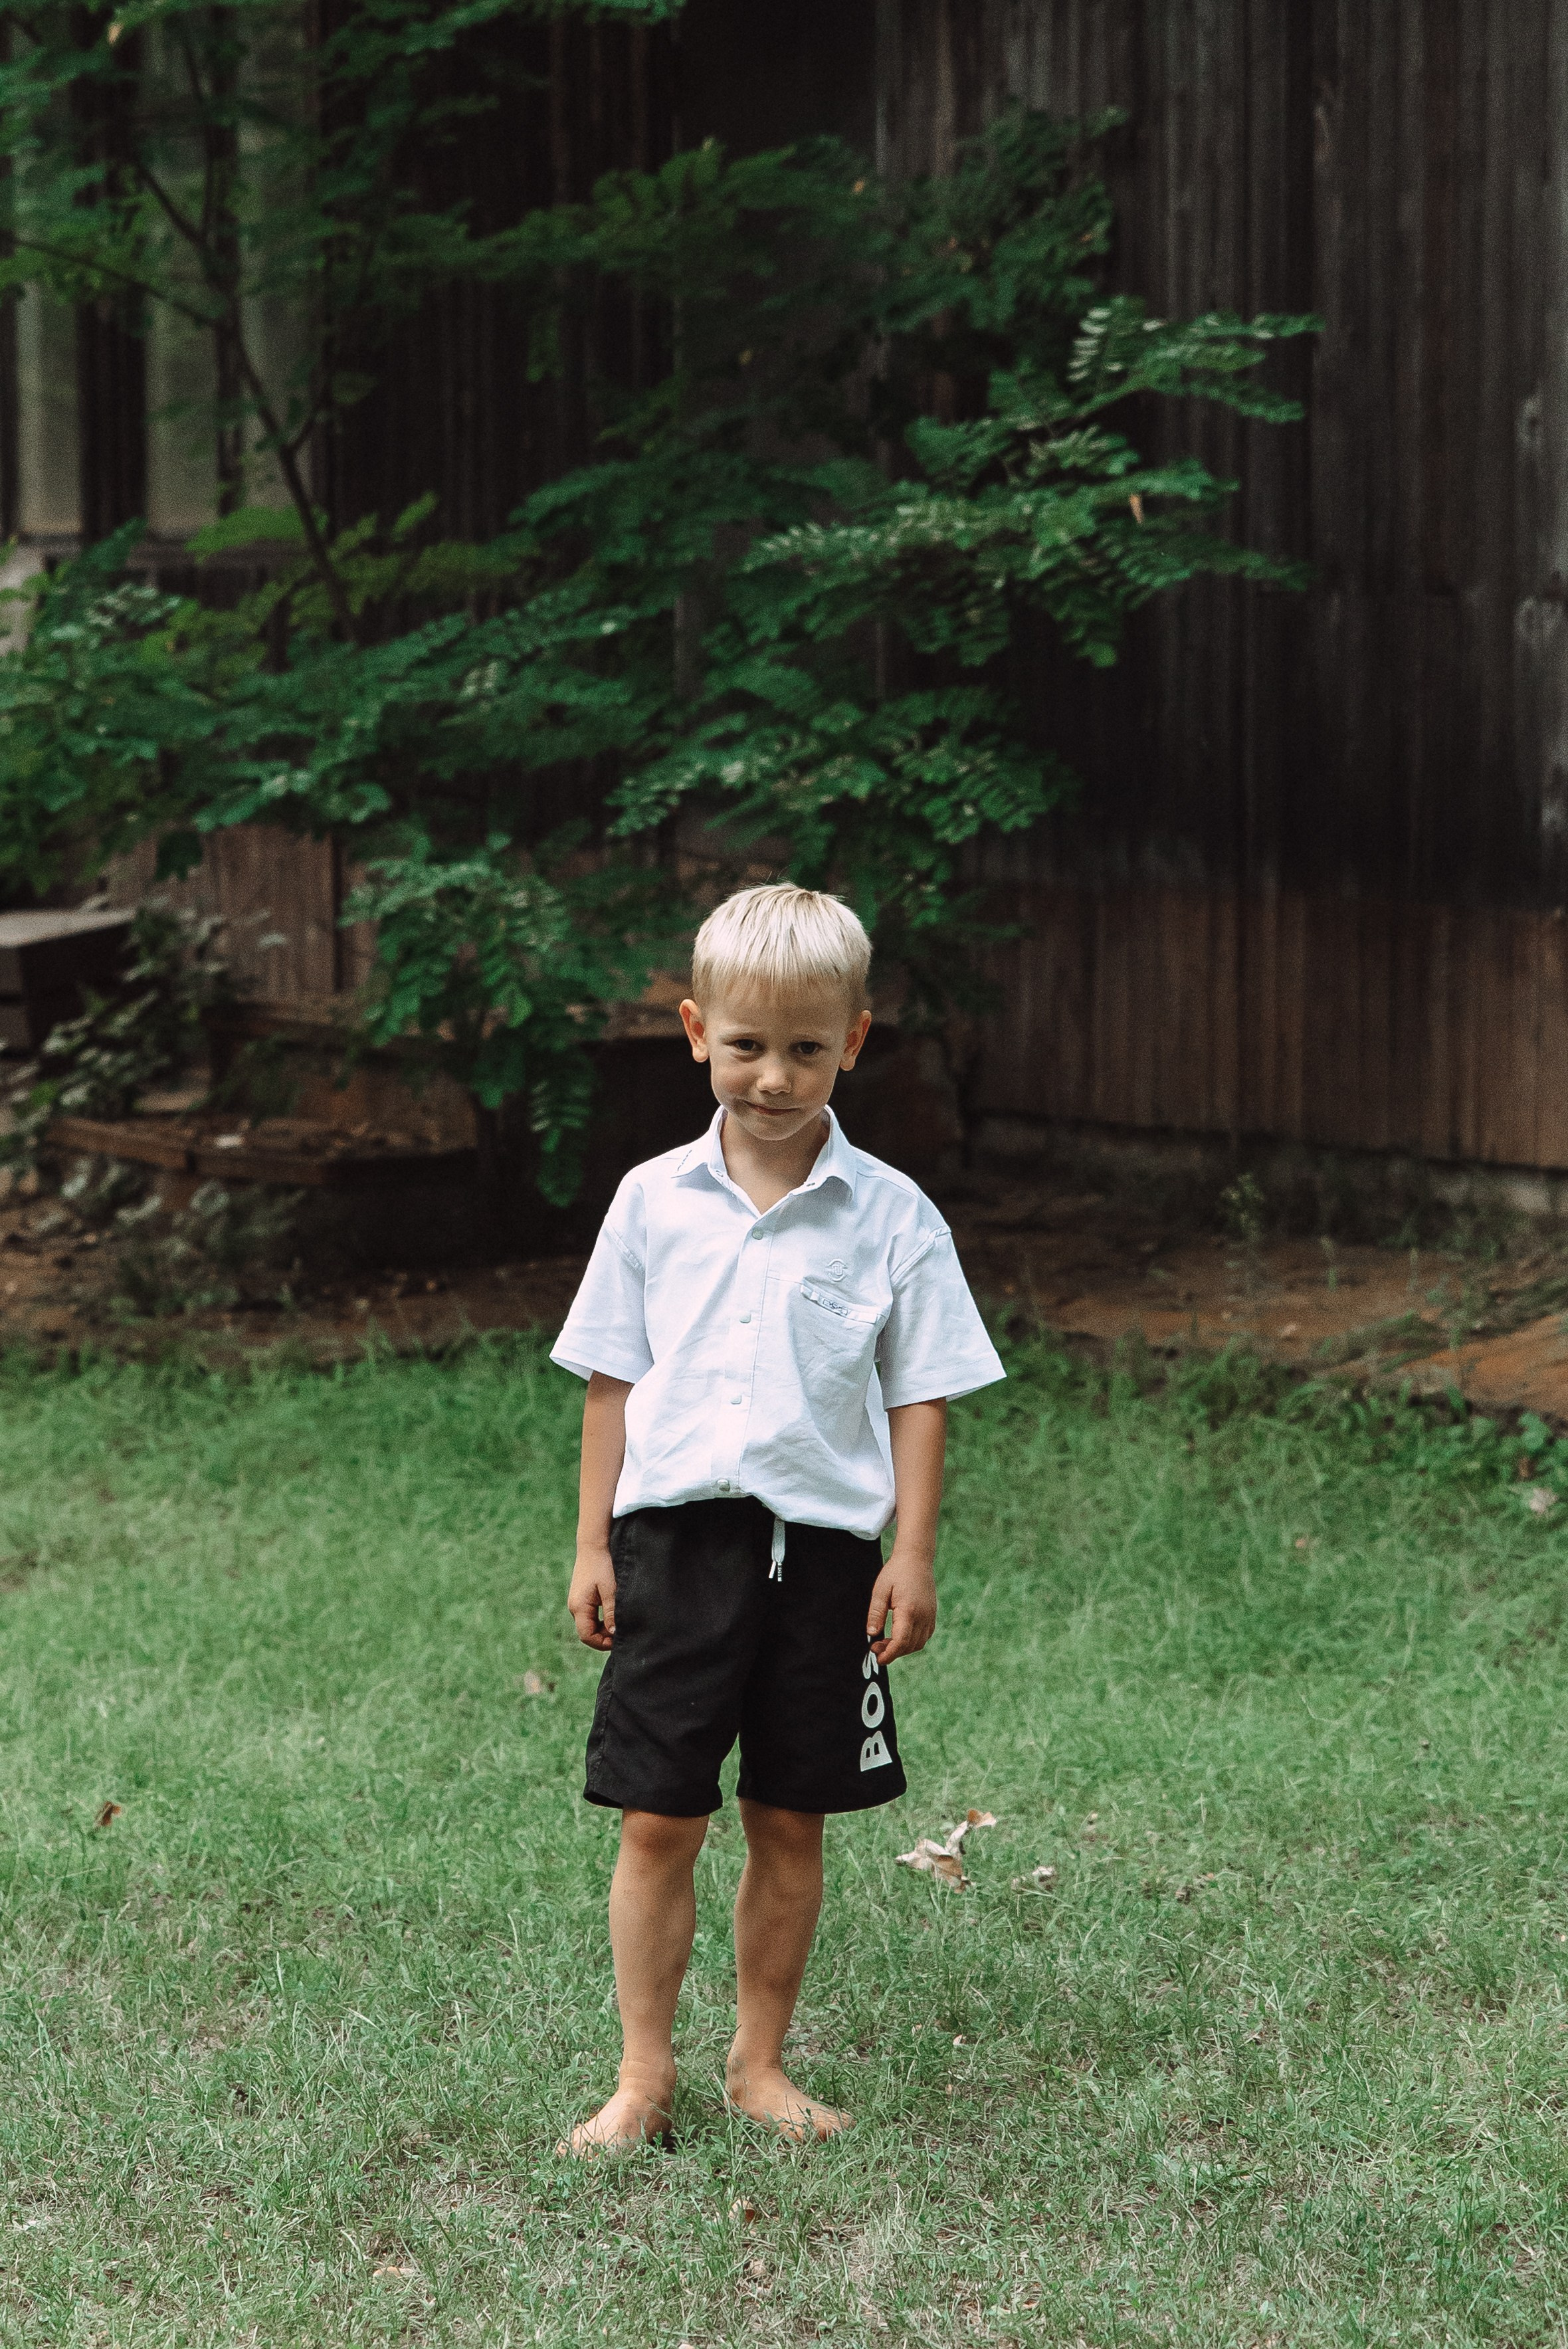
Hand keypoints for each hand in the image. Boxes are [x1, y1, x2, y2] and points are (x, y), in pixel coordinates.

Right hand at [568, 1546, 616, 1649]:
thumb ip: (611, 1612)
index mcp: (579, 1607)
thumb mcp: (610, 1590)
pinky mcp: (581, 1599)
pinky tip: (612, 1615)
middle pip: (587, 1633)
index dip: (602, 1643)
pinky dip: (600, 1620)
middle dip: (603, 1637)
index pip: (587, 1636)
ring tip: (618, 1624)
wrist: (592, 1547)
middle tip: (621, 1633)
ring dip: (602, 1628)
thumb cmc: (602, 1566)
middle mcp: (574, 1607)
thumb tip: (614, 1633)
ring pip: (588, 1625)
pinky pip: (589, 1616)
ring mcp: (576, 1603)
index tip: (618, 1640)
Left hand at [866, 1546, 936, 1663]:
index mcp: (909, 1611)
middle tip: (876, 1647)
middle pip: (909, 1646)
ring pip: (918, 1644)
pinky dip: (912, 1642)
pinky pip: (924, 1637)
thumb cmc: (896, 1572)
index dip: (889, 1654)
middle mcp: (923, 1617)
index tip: (878, 1658)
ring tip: (885, 1642)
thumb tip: (871, 1634)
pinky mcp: (932, 1615)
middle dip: (893, 1652)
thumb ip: (876, 1613)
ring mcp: (930, 1616)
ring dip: (902, 1648)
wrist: (916, 1559)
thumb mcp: (880, 1590)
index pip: (901, 1642)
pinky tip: (899, 1635)